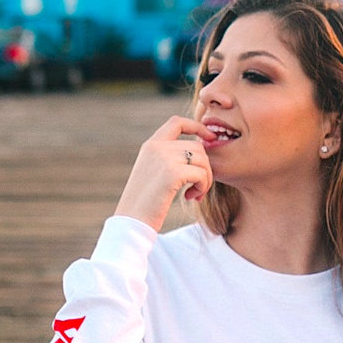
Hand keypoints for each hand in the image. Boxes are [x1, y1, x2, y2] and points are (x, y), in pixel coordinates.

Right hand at [114, 116, 215, 231]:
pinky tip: (191, 197)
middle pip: (197, 146)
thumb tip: (200, 152)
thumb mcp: (154, 174)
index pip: (177, 122)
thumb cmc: (146, 203)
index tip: (211, 138)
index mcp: (151, 145)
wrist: (132, 221)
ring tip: (195, 194)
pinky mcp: (172, 173)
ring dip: (206, 179)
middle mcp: (156, 147)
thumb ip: (170, 160)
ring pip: (203, 160)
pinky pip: (201, 174)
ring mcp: (164, 158)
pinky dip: (202, 187)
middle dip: (205, 167)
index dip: (197, 126)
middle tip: (199, 187)